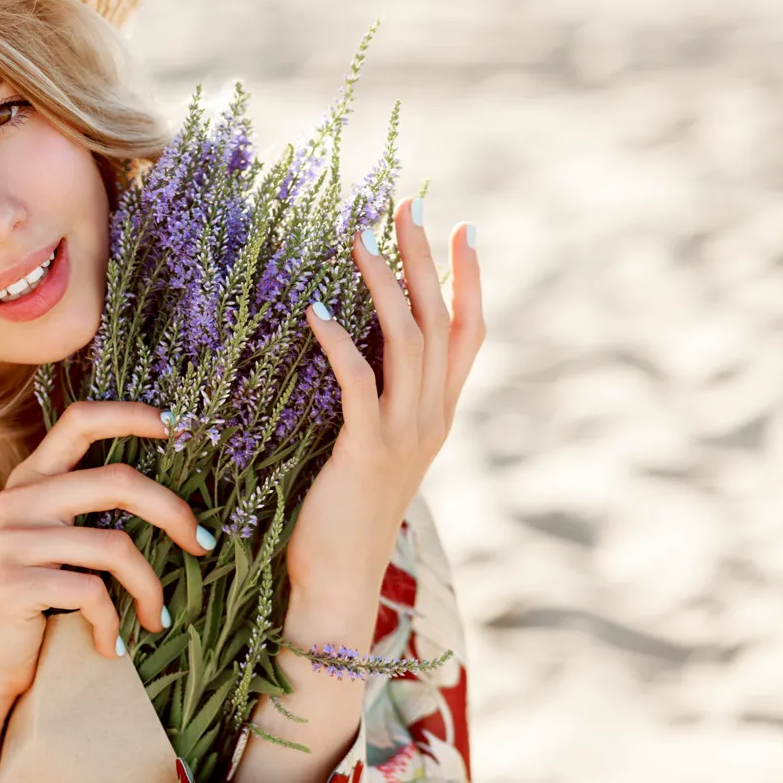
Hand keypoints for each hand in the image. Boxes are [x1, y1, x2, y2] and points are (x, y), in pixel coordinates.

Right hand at [0, 401, 213, 706]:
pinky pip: (92, 593)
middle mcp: (18, 499)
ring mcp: (12, 539)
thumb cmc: (33, 603)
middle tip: (202, 545)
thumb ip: (85, 508)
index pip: (80, 420)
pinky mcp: (12, 583)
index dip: (130, 414)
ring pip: (115, 547)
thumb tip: (170, 497)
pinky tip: (111, 644)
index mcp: (32, 479)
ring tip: (156, 618)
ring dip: (149, 589)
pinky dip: (112, 623)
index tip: (177, 425)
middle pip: (119, 481)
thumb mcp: (52, 543)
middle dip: (174, 512)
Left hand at [288, 197, 484, 587]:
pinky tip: (317, 311)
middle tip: (411, 204)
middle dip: (427, 259)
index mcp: (440, 414)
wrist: (340, 582)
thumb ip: (383, 403)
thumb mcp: (377, 450)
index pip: (468, 333)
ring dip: (384, 284)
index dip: (469, 278)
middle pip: (440, 322)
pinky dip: (340, 343)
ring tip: (360, 239)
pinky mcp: (367, 452)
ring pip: (406, 341)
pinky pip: (359, 385)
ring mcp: (405, 435)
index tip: (462, 226)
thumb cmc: (345, 514)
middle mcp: (433, 418)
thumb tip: (365, 350)